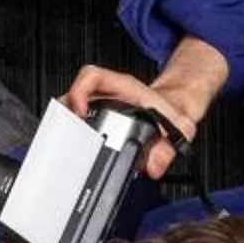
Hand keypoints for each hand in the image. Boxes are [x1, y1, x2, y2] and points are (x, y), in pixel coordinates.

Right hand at [58, 63, 199, 178]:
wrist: (175, 110)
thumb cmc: (173, 114)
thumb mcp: (179, 129)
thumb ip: (168, 148)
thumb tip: (153, 165)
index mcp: (125, 88)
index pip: (93, 77)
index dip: (79, 91)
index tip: (78, 111)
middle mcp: (109, 94)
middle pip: (73, 94)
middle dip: (65, 114)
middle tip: (66, 135)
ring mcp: (100, 105)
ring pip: (71, 107)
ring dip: (66, 123)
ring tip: (67, 143)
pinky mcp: (97, 118)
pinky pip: (77, 119)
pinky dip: (72, 132)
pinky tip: (75, 147)